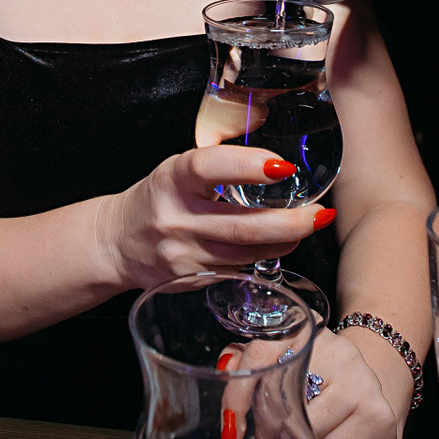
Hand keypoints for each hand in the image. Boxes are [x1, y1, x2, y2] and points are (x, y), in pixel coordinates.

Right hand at [101, 147, 332, 292]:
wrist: (118, 242)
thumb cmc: (159, 198)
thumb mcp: (179, 169)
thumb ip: (221, 163)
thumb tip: (278, 158)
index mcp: (172, 180)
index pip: (209, 168)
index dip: (248, 166)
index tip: (284, 167)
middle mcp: (175, 218)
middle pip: (241, 226)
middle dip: (290, 222)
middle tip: (320, 212)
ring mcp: (182, 255)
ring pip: (246, 253)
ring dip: (286, 241)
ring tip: (310, 225)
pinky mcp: (191, 280)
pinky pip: (239, 269)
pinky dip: (265, 255)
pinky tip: (280, 244)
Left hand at [216, 325, 404, 438]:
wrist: (377, 406)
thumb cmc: (322, 390)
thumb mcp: (287, 370)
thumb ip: (251, 362)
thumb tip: (225, 371)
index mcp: (306, 329)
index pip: (261, 352)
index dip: (237, 393)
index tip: (230, 426)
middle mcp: (337, 349)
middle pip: (281, 395)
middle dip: (264, 432)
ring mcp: (361, 381)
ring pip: (306, 428)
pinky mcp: (377, 416)